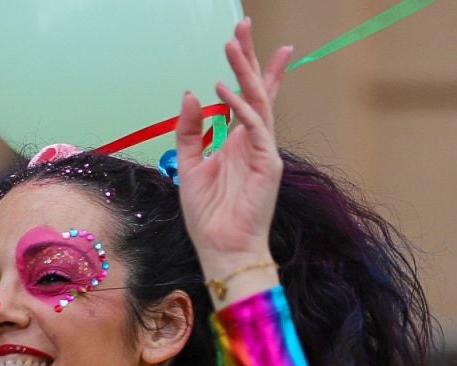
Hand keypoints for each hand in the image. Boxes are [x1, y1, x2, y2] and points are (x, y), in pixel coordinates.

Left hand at [175, 19, 291, 288]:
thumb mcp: (188, 167)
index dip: (245, 67)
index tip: (241, 38)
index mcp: (237, 142)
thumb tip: (191, 94)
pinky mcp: (267, 164)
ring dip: (246, 71)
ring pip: (259, 100)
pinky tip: (223, 88)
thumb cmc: (208, 218)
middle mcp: (253, 142)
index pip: (245, 97)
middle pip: (257, 89)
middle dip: (250, 57)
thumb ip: (190, 131)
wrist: (222, 251)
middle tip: (243, 24)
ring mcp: (263, 151)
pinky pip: (255, 127)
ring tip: (233, 43)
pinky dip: (240, 106)